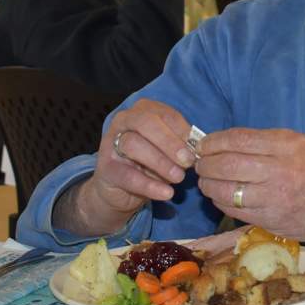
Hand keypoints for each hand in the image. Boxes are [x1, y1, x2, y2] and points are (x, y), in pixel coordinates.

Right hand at [79, 99, 197, 221]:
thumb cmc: (149, 163)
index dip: (182, 130)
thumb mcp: (167, 151)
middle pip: (146, 122)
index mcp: (142, 111)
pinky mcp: (105, 169)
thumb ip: (180, 145)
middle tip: (188, 161)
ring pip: (133, 145)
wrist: (120, 190)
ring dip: (160, 162)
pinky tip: (166, 193)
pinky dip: (149, 185)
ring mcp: (111, 143)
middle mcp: (124, 121)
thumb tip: (198, 148)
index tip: (197, 148)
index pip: (164, 113)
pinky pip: (128, 175)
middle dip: (170, 142)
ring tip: (178, 177)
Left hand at [195, 128, 304, 245]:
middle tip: (200, 164)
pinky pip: (234, 210)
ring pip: (226, 190)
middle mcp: (278, 171)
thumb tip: (229, 142)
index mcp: (287, 146)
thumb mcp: (303, 143)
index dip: (213, 142)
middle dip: (205, 164)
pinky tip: (221, 196)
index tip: (204, 145)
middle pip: (226, 165)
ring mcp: (273, 198)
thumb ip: (269, 141)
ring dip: (208, 185)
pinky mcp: (270, 220)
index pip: (237, 140)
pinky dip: (221, 202)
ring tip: (207, 181)